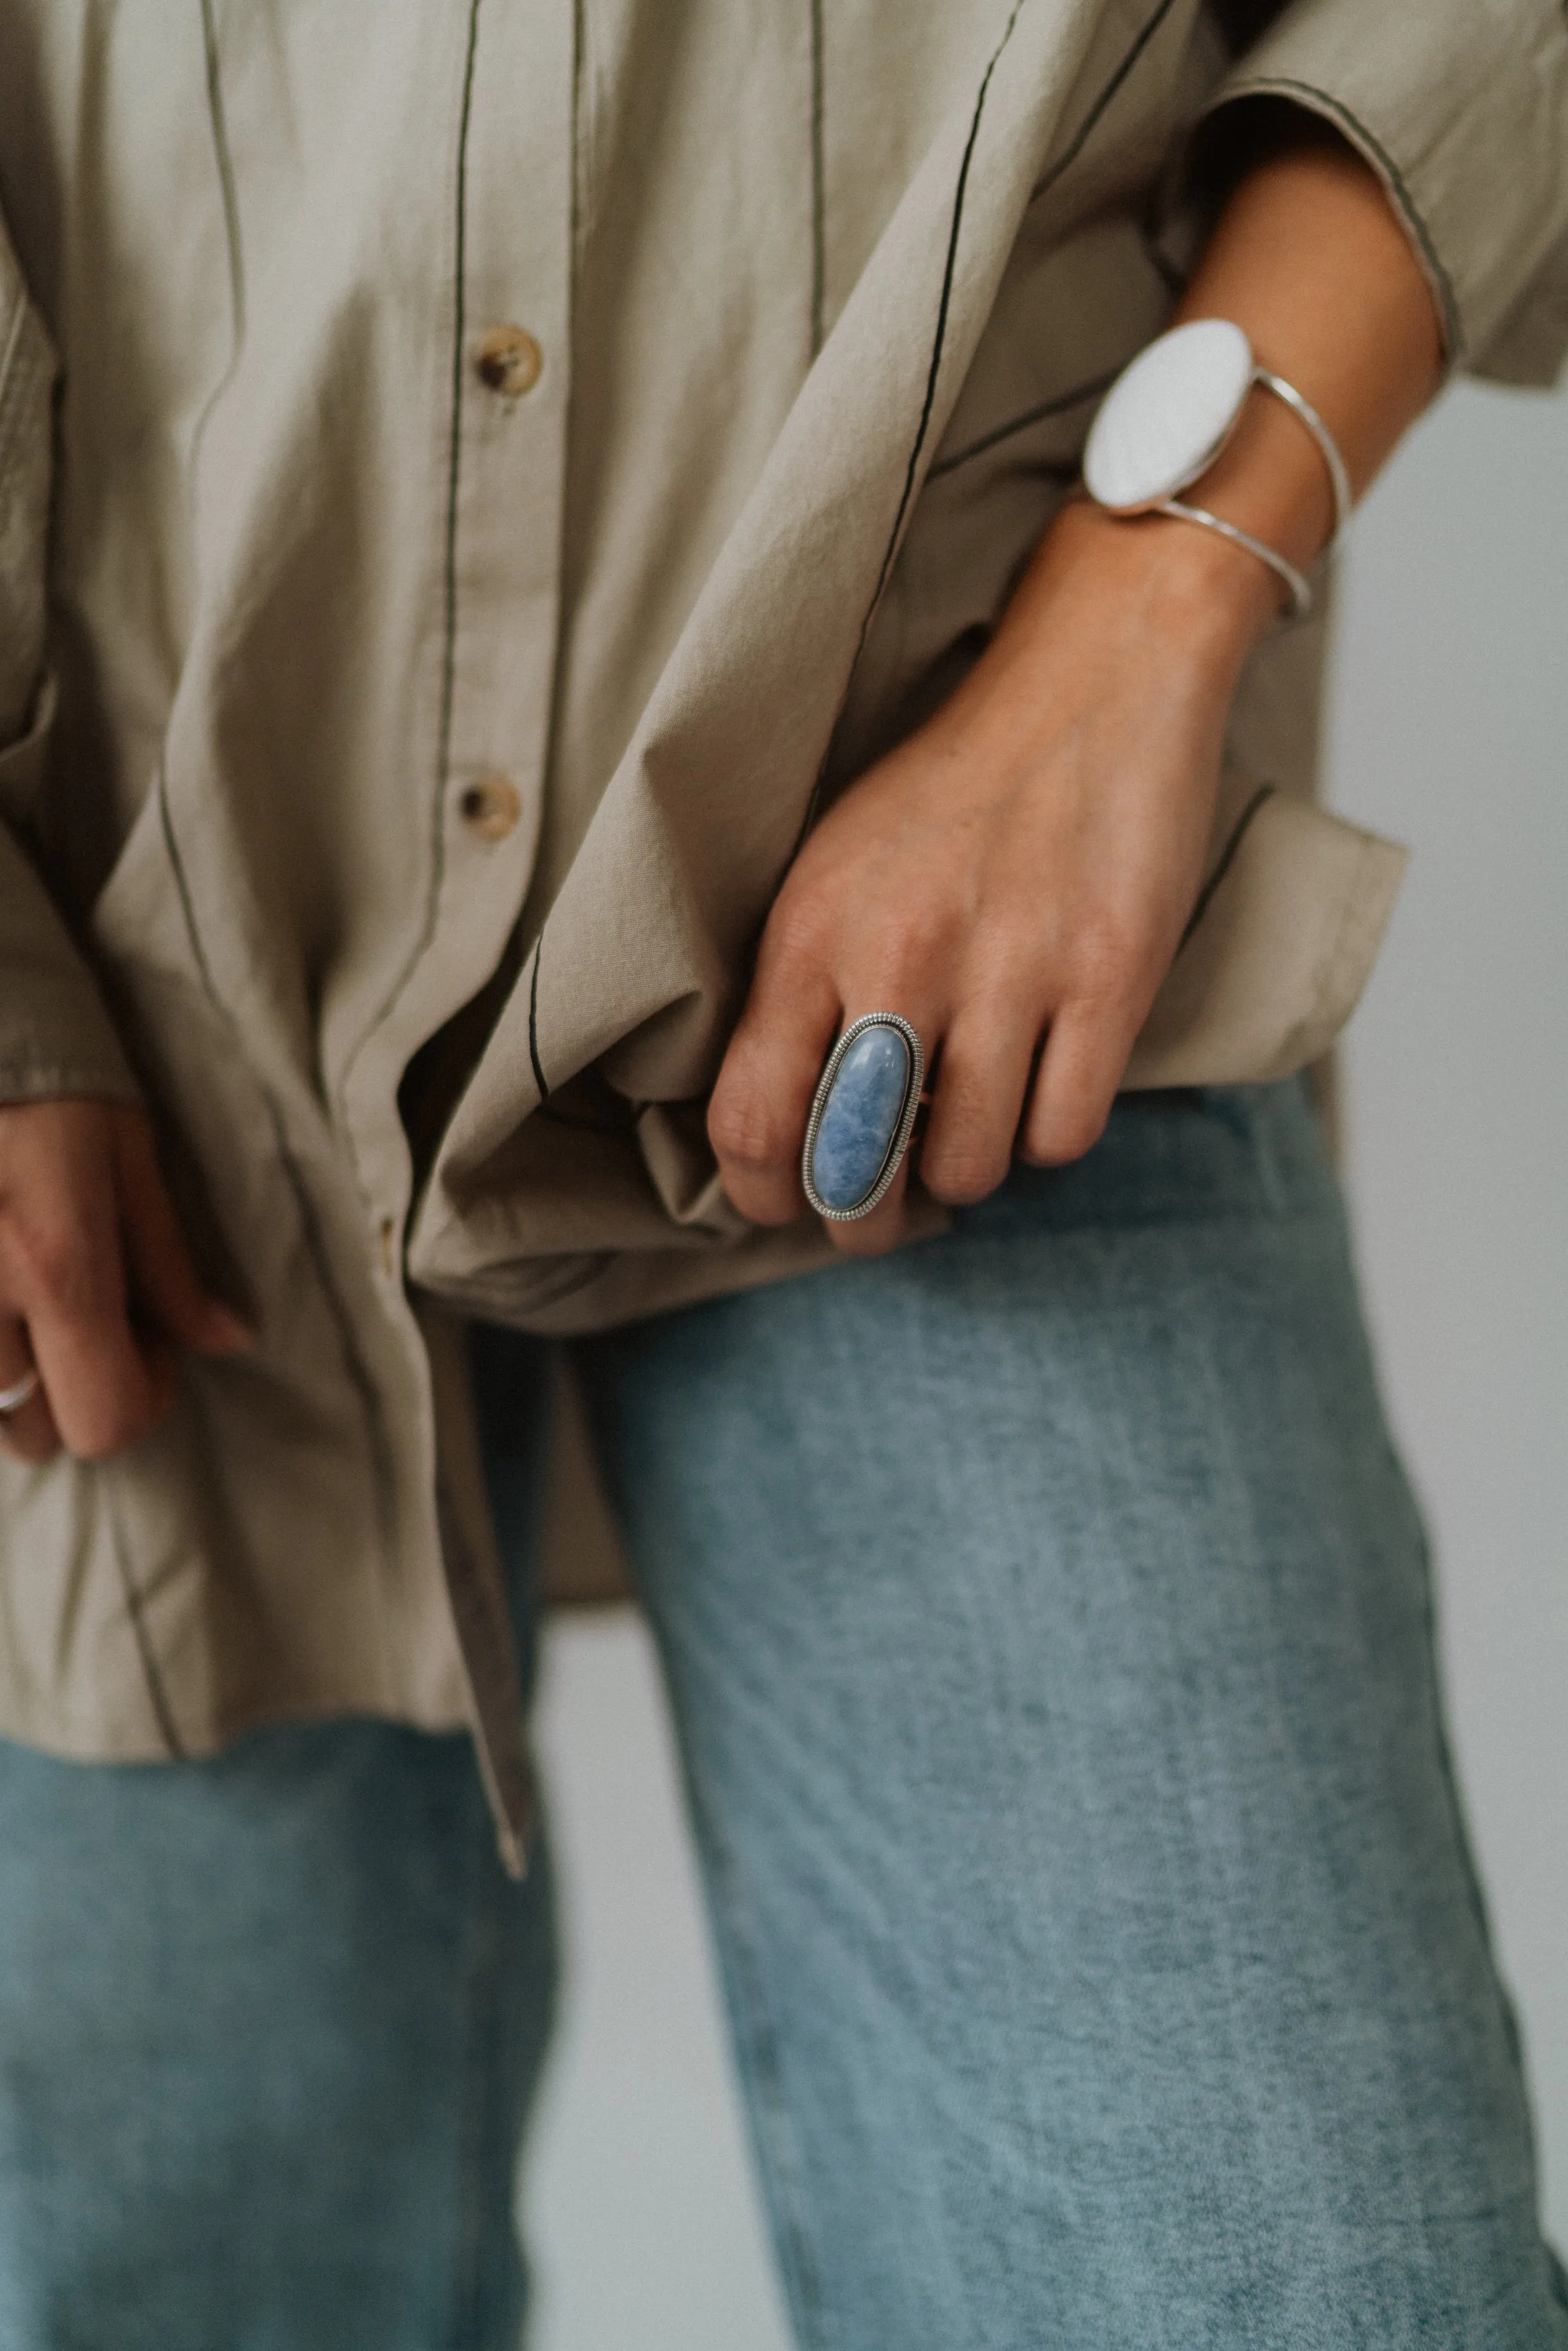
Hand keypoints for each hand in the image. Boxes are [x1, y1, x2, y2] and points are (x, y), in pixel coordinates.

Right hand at [0, 1098, 251, 1463]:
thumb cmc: (43, 1072)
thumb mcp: (124, 1152)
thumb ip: (168, 1262)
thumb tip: (227, 1340)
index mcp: (54, 1264)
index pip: (104, 1421)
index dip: (143, 1395)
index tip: (148, 1339)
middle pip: (31, 1434)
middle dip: (70, 1394)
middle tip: (81, 1318)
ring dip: (8, 1380)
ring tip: (22, 1301)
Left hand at [709, 500, 1272, 1254]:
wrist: (1090, 677)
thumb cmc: (949, 788)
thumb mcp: (830, 869)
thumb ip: (796, 990)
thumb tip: (781, 1129)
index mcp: (812, 933)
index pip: (752, 1121)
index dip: (762, 1195)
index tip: (786, 1202)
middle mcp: (900, 960)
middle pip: (855, 1174)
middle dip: (863, 1219)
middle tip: (879, 1211)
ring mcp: (1010, 973)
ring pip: (967, 1168)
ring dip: (966, 1169)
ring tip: (971, 1119)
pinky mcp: (1110, 980)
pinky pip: (1062, 1134)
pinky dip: (1050, 1133)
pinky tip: (1042, 1085)